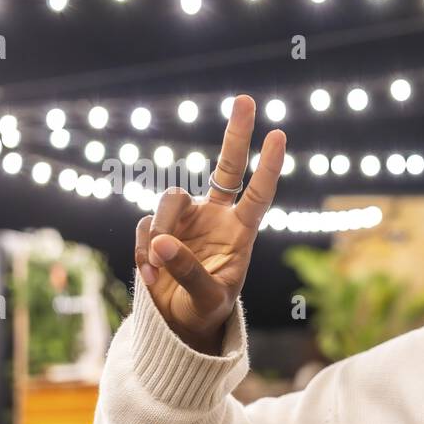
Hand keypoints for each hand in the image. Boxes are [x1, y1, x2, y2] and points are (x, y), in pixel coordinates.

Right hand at [134, 95, 284, 353]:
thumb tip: (161, 242)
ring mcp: (184, 219)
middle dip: (236, 133)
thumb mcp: (207, 299)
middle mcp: (215, 216)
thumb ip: (189, 272)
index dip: (268, 167)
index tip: (279, 136)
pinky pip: (145, 228)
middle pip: (225, 166)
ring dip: (160, 230)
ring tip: (157, 269)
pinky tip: (152, 275)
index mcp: (240, 232)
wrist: (180, 323)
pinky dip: (144, 252)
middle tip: (247, 99)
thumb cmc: (207, 311)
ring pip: (168, 198)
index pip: (258, 194)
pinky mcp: (155, 227)